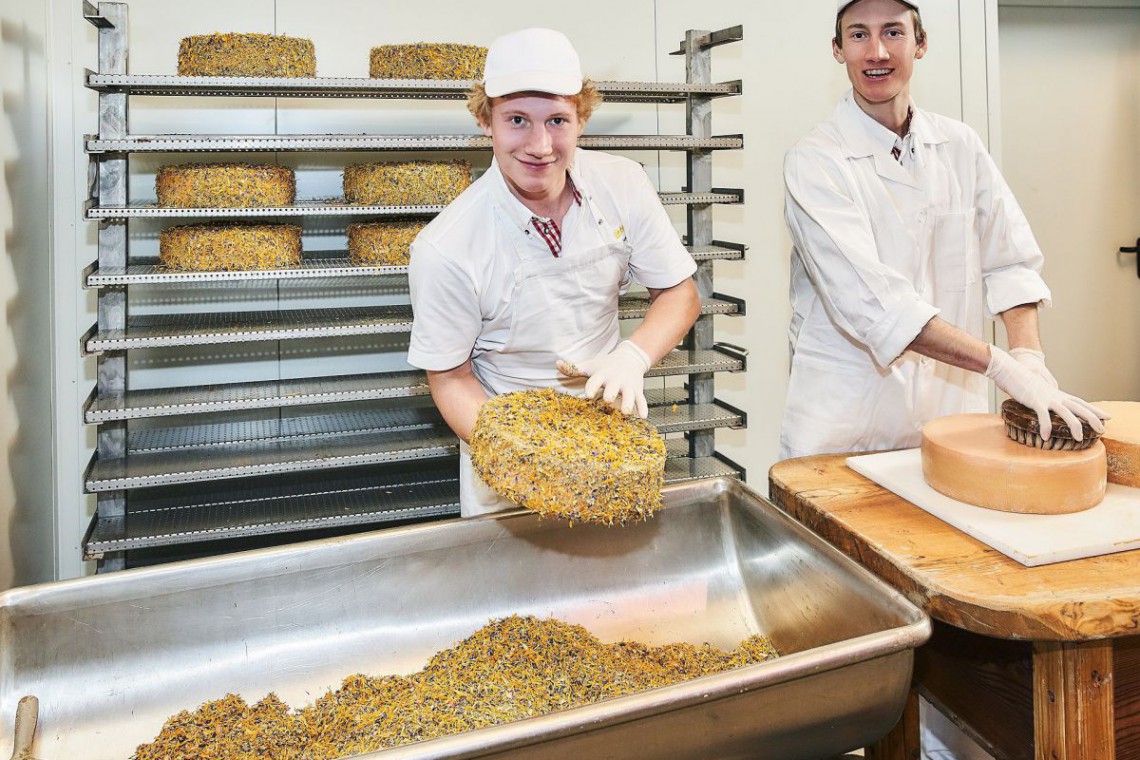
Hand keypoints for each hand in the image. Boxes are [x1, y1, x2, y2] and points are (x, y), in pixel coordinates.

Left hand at [556, 341, 651, 417]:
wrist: (630, 357)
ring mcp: (628, 385)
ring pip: (629, 394)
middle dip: (611, 392)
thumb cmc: (606, 364)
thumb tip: (557, 364)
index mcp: (602, 374)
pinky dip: (642, 408)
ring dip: (627, 402)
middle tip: (608, 399)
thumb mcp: (590, 365)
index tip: (588, 395)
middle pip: (613, 387)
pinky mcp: (637, 390)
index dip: (592, 386)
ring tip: (626, 411)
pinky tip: (643, 416)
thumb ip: (574, 368)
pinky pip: (641, 399)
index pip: (595, 380)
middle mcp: (615, 380)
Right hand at [985, 347, 1106, 440]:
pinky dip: (1045, 426)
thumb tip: (1047, 409)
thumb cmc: (1021, 382)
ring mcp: (1047, 398)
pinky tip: (1045, 437)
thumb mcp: (1038, 391)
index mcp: (1058, 394)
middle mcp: (1056, 396)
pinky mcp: (1035, 401)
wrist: (1010, 371)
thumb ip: (1045, 400)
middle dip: (1093, 418)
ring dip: (1074, 426)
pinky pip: (1043, 416)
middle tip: (1102, 430)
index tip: (1107, 417)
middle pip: (1079, 407)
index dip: (1094, 410)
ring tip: (1079, 439)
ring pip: (1066, 412)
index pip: (1081, 402)